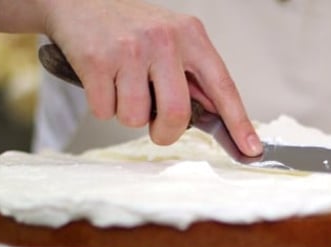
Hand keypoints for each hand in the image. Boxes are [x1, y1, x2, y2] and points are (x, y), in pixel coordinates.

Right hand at [40, 0, 261, 154]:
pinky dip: (102, 105)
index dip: (239, 122)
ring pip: (135, 118)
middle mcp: (164, 40)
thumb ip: (192, 75)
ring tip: (122, 87)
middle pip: (177, 113)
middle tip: (157, 128)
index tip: (251, 148)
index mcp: (190, 35)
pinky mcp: (98, 60)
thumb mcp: (171, 40)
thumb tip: (216, 118)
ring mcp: (130, 50)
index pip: (222, 86)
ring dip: (127, 114)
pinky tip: (102, 80)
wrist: (78, 3)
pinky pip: (105, 111)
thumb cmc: (129, 29)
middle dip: (165, 131)